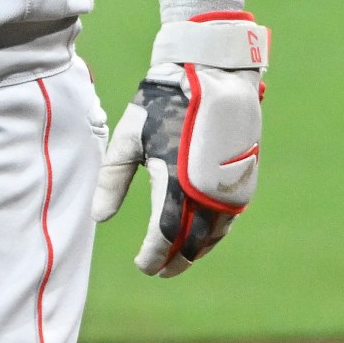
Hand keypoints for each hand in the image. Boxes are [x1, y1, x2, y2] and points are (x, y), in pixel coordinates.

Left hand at [91, 12, 269, 275]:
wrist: (212, 72)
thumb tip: (99, 217)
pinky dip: (215, 232)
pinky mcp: (244, 176)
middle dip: (175, 260)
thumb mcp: (129, 137)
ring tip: (179, 258)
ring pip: (215, 233)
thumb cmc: (163, 101)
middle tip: (159, 271)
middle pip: (192, 242)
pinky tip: (204, 234)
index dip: (153, 256)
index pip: (164, 235)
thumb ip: (112, 179)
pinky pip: (230, 217)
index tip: (143, 266)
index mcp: (176, 182)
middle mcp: (207, 190)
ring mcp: (230, 185)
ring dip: (197, 249)